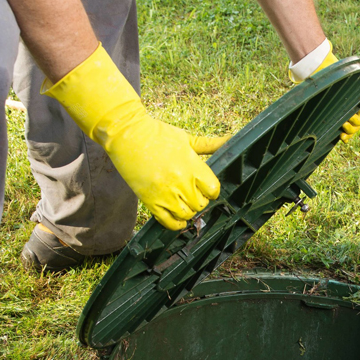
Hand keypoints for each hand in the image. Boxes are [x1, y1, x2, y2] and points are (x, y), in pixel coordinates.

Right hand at [43, 45, 226, 229]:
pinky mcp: (150, 201)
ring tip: (184, 203)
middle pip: (200, 204)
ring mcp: (165, 193)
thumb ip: (210, 144)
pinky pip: (168, 222)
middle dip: (200, 200)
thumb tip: (232, 140)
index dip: (212, 191)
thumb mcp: (187, 138)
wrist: (128, 135)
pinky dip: (176, 224)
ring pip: (187, 215)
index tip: (207, 188)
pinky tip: (178, 218)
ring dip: (188, 211)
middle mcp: (181, 181)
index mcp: (192, 165)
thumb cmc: (159, 135)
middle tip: (193, 194)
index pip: (213, 189)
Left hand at [311, 50, 359, 141]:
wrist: (332, 74)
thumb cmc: (350, 79)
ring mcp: (343, 113)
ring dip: (347, 134)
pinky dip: (341, 135)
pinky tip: (340, 139)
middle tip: (343, 125)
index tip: (350, 117)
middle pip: (356, 126)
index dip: (358, 122)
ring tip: (341, 134)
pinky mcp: (334, 114)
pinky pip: (339, 128)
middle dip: (352, 129)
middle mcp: (353, 110)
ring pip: (349, 129)